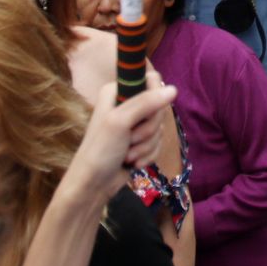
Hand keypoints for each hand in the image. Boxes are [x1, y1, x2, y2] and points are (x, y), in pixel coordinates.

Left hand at [64, 75, 177, 204]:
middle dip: (148, 129)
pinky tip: (133, 162)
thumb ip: (146, 103)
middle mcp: (127, 104)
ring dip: (146, 145)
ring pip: (160, 128)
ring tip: (128, 154)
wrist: (93, 185)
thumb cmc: (100, 150)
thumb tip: (173, 89)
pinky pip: (158, 143)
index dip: (154, 97)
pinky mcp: (140, 142)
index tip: (145, 113)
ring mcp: (134, 124)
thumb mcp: (120, 122)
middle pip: (159, 107)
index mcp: (118, 91)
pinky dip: (148, 155)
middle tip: (130, 139)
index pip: (151, 81)